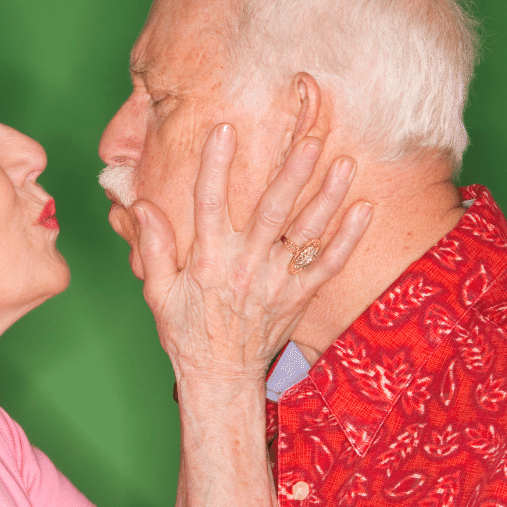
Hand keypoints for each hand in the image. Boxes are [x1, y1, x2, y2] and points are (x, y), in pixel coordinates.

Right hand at [131, 123, 370, 383]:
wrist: (220, 378)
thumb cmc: (186, 332)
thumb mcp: (158, 291)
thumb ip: (153, 246)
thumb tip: (141, 204)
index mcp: (208, 261)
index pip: (209, 203)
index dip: (215, 165)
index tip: (223, 128)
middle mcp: (246, 268)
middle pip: (271, 211)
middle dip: (291, 173)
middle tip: (310, 139)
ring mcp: (277, 283)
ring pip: (306, 233)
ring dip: (327, 197)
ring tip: (346, 164)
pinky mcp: (299, 298)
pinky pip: (329, 266)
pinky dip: (348, 239)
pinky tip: (364, 209)